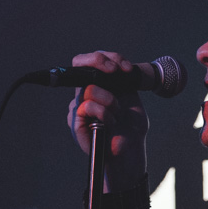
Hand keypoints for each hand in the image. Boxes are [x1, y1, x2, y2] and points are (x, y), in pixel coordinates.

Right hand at [65, 51, 147, 191]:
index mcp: (98, 85)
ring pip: (88, 88)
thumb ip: (120, 80)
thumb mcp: (130, 96)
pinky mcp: (76, 121)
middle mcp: (85, 92)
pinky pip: (86, 106)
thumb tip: (113, 66)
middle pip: (81, 64)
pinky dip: (103, 112)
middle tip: (117, 71)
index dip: (105, 57)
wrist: (130, 150)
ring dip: (109, 99)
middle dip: (101, 61)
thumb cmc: (131, 127)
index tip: (125, 67)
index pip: (90, 61)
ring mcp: (79, 106)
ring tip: (117, 113)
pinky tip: (111, 122)